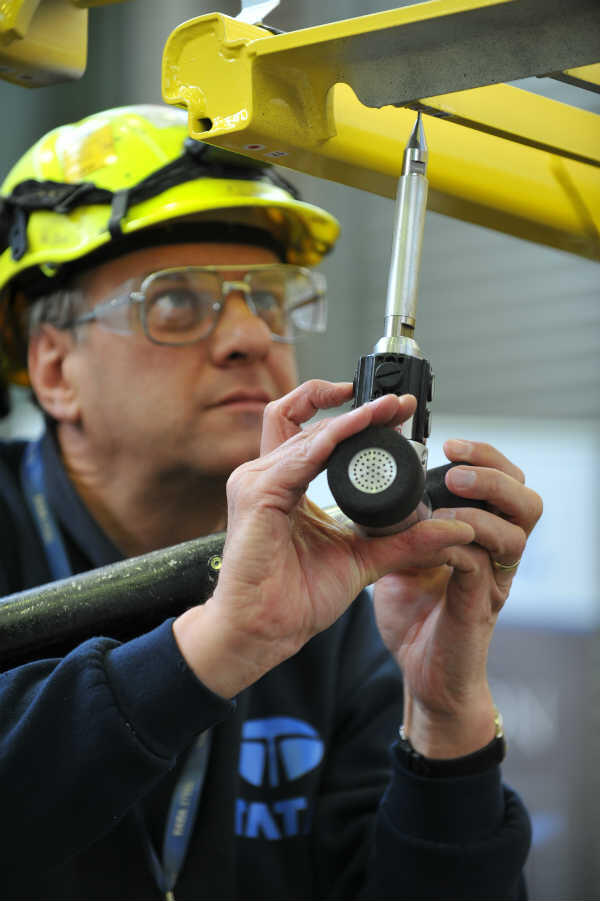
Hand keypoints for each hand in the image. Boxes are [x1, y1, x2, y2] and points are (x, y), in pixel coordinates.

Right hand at [174, 381, 474, 698]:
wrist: (265, 631)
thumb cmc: (295, 599)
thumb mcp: (361, 560)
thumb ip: (402, 541)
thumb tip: (451, 529)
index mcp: (283, 484)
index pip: (313, 432)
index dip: (351, 415)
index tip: (395, 412)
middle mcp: (264, 475)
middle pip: (305, 418)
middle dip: (353, 404)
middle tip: (398, 403)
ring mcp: (255, 481)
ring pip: (304, 430)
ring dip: (350, 418)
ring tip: (387, 411)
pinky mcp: (255, 494)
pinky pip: (298, 456)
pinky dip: (332, 440)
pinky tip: (358, 430)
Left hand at [373, 439, 542, 757]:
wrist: (421, 674)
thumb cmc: (415, 613)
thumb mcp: (402, 554)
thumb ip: (399, 522)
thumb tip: (375, 483)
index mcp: (483, 535)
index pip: (504, 482)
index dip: (484, 457)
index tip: (449, 443)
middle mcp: (497, 554)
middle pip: (527, 499)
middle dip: (493, 472)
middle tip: (455, 463)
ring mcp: (494, 581)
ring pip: (517, 531)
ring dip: (483, 505)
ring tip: (452, 490)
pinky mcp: (479, 606)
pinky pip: (482, 566)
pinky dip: (460, 543)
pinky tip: (435, 535)